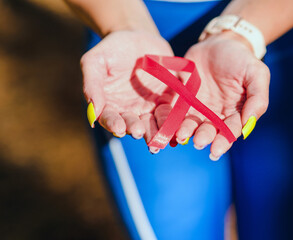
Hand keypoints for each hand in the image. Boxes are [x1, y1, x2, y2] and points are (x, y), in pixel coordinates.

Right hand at [82, 30, 174, 150]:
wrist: (138, 36)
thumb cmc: (112, 49)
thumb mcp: (95, 61)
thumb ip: (92, 85)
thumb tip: (92, 113)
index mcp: (110, 104)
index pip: (110, 118)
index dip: (114, 124)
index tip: (119, 128)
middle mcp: (129, 110)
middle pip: (133, 125)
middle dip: (137, 130)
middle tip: (140, 132)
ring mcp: (149, 107)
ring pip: (153, 124)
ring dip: (157, 131)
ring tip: (160, 137)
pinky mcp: (166, 100)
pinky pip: (171, 112)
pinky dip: (174, 121)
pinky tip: (177, 128)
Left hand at [176, 32, 269, 159]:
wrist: (218, 42)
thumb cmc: (241, 59)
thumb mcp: (257, 73)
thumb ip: (258, 98)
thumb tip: (248, 123)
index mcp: (235, 112)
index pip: (230, 131)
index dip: (223, 141)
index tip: (215, 150)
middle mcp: (215, 114)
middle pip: (209, 130)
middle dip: (203, 137)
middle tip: (198, 142)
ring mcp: (197, 107)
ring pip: (191, 123)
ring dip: (186, 130)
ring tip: (181, 136)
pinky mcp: (182, 97)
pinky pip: (176, 109)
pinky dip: (171, 117)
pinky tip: (167, 124)